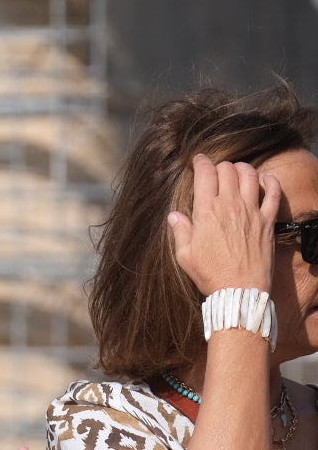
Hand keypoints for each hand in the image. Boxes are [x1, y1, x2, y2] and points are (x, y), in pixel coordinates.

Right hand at [168, 153, 281, 295]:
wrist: (239, 288)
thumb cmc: (209, 274)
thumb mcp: (185, 255)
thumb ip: (180, 231)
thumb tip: (175, 215)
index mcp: (206, 211)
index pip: (205, 174)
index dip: (200, 162)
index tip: (198, 160)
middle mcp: (230, 205)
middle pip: (228, 169)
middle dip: (220, 165)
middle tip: (216, 171)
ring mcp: (251, 211)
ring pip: (250, 174)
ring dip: (243, 168)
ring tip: (238, 171)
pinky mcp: (267, 220)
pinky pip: (273, 192)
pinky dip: (270, 181)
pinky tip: (265, 180)